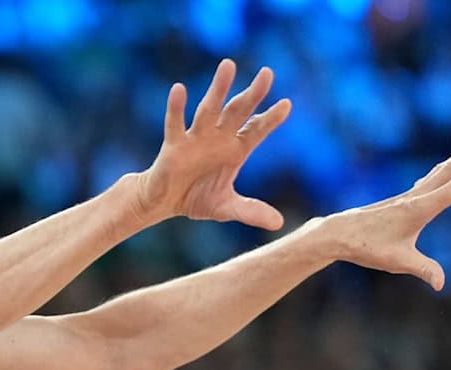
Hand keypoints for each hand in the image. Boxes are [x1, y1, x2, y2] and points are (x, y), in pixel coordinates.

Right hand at [135, 59, 291, 228]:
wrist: (163, 202)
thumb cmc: (195, 198)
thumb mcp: (226, 208)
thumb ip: (250, 211)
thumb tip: (278, 223)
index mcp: (235, 150)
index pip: (256, 130)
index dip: (270, 119)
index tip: (287, 105)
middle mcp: (218, 138)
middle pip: (237, 112)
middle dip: (252, 94)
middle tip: (267, 73)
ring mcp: (196, 138)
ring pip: (209, 110)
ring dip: (218, 89)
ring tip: (228, 65)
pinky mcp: (174, 145)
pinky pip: (175, 123)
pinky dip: (176, 107)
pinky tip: (179, 89)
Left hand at [324, 130, 450, 290]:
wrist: (336, 234)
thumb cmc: (365, 247)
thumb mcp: (396, 261)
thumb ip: (423, 269)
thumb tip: (440, 284)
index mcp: (417, 209)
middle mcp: (414, 197)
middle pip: (449, 170)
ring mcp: (408, 196)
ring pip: (440, 170)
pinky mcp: (402, 200)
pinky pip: (431, 178)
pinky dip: (446, 167)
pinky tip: (449, 166)